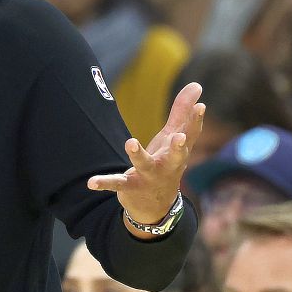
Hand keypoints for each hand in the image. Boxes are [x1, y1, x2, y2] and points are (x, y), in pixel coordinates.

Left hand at [87, 83, 204, 227]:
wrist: (157, 207)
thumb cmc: (166, 163)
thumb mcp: (173, 138)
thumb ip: (181, 112)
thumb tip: (197, 85)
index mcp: (177, 152)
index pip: (190, 135)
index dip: (195, 121)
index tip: (200, 106)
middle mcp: (167, 165)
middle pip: (175, 156)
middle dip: (178, 146)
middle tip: (179, 137)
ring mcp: (149, 177)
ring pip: (144, 165)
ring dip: (138, 155)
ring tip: (130, 142)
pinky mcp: (130, 187)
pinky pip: (117, 183)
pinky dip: (104, 183)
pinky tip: (91, 182)